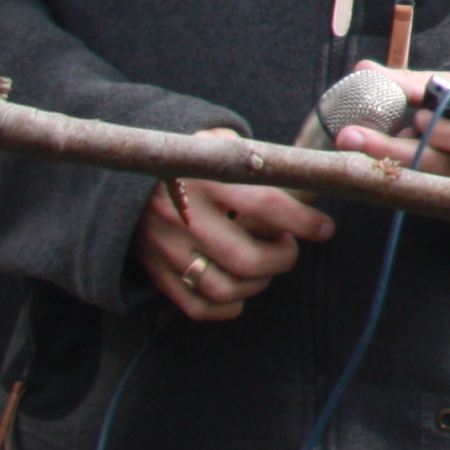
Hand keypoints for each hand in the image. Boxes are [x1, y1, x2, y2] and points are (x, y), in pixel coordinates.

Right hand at [135, 135, 331, 320]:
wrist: (126, 175)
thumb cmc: (192, 159)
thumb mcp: (220, 143)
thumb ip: (260, 159)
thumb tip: (314, 176)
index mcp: (204, 177)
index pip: (264, 204)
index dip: (302, 220)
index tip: (324, 228)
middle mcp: (181, 215)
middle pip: (246, 259)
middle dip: (282, 259)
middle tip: (288, 245)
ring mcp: (164, 247)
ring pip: (222, 288)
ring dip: (257, 284)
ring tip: (265, 264)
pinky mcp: (154, 271)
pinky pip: (196, 307)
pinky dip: (229, 306)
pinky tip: (241, 287)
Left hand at [332, 65, 449, 181]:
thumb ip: (415, 82)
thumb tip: (362, 67)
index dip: (444, 133)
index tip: (418, 118)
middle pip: (446, 170)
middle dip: (393, 152)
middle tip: (348, 137)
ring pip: (434, 185)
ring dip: (396, 164)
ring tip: (371, 142)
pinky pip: (431, 192)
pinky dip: (403, 175)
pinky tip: (387, 157)